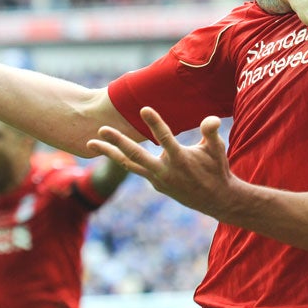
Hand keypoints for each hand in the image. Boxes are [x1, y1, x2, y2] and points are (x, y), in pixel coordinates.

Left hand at [88, 106, 238, 219]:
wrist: (215, 199)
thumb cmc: (216, 168)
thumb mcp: (216, 149)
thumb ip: (211, 132)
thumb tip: (211, 119)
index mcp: (180, 159)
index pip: (164, 138)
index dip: (154, 123)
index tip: (143, 109)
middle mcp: (165, 171)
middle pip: (136, 155)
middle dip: (118, 141)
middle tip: (101, 129)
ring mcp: (158, 179)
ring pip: (129, 164)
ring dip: (109, 153)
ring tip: (90, 143)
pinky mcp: (155, 183)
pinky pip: (136, 169)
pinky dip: (123, 160)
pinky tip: (112, 150)